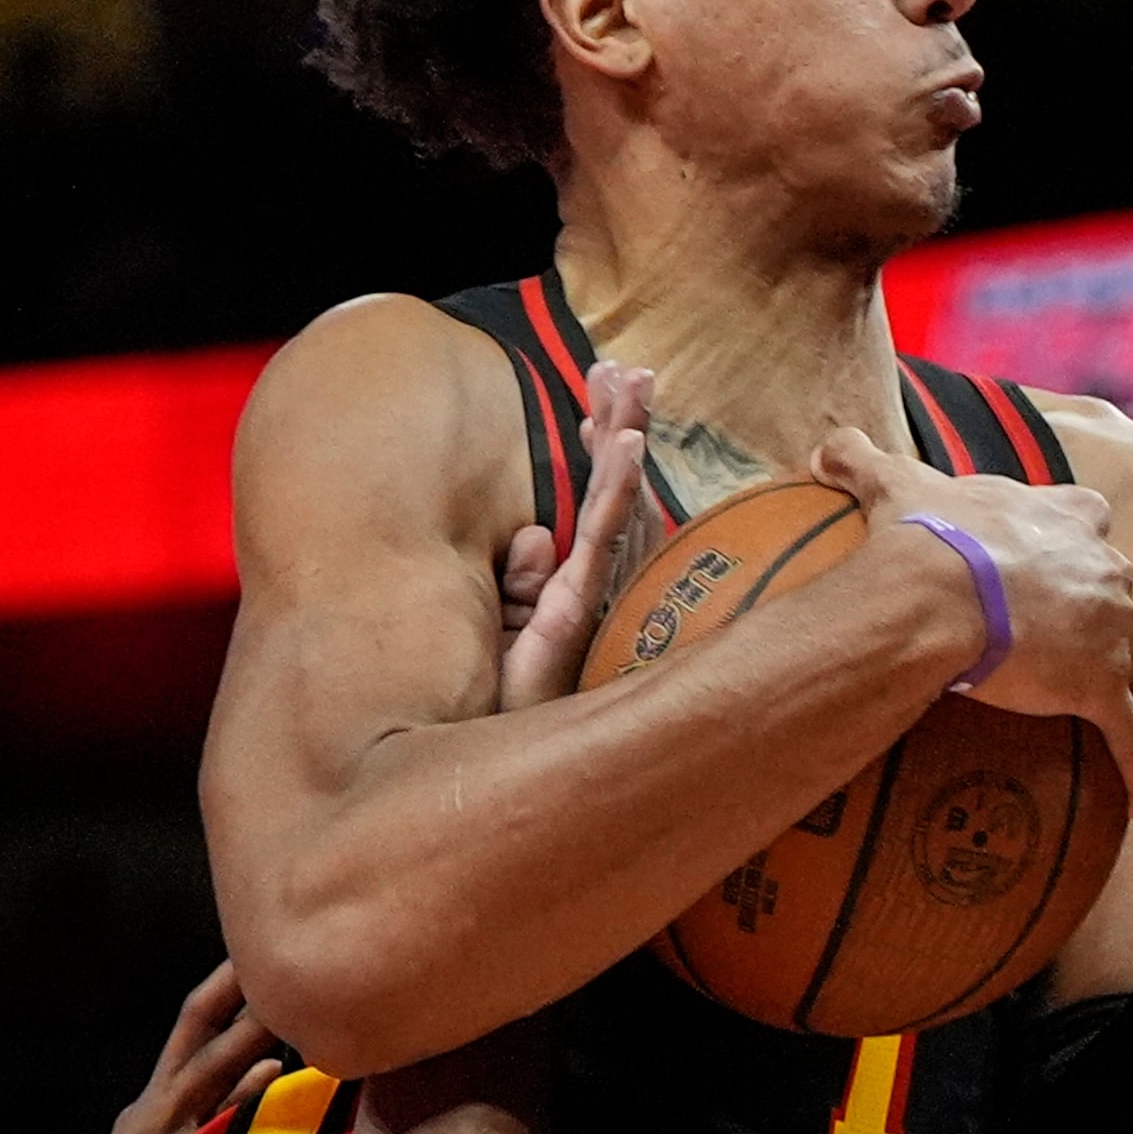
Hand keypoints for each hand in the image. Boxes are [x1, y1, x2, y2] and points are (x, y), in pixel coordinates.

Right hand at [0, 966, 281, 1133]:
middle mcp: (151, 1119)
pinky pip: (207, 1128)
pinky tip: (268, 1071)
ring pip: (207, 1068)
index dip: (225, 999)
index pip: (194, 1042)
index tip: (262, 959)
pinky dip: (238, 1097)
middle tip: (283, 941)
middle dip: (237, 990)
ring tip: (289, 992)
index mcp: (152, 1120)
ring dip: (248, 1028)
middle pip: (198, 1034)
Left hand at [497, 361, 655, 711]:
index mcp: (574, 580)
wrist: (499, 766)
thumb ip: (522, 579)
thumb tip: (533, 538)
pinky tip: (629, 445)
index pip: (596, 499)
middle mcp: (590, 582)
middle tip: (627, 367)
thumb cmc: (503, 704)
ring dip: (625, 437)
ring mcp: (588, 593)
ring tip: (633, 381)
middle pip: (612, 490)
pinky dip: (617, 490)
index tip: (606, 389)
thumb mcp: (506, 627)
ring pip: (613, 502)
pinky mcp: (576, 611)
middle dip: (620, 424)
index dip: (605, 444)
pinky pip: (600, 541)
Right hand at [812, 425, 1132, 813]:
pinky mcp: (1100, 689)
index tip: (1067, 560)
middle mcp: (1100, 571)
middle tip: (1090, 652)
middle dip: (1112, 622)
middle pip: (1122, 598)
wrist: (934, 592)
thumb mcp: (892, 484)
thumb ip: (862, 458)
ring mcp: (1109, 633)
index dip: (1079, 541)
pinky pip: (1131, 739)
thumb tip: (823, 444)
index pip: (1089, 518)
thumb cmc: (922, 537)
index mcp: (1061, 518)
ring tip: (1130, 723)